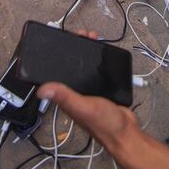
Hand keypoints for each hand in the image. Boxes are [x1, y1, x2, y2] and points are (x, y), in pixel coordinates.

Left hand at [36, 30, 139, 151]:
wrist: (127, 132)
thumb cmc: (104, 124)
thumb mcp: (83, 107)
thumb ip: (65, 96)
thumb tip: (42, 89)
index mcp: (67, 97)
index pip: (56, 74)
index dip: (56, 58)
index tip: (62, 41)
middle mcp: (76, 93)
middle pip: (71, 67)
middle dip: (75, 49)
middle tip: (83, 36)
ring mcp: (89, 91)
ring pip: (85, 67)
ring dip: (88, 53)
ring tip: (94, 40)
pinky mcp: (102, 90)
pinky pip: (98, 72)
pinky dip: (100, 61)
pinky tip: (104, 54)